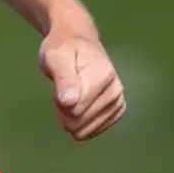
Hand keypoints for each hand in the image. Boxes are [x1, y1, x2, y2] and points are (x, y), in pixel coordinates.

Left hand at [38, 26, 124, 140]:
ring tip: (71, 93)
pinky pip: (93, 131)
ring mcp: (118, 102)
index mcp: (103, 76)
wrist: (77, 41)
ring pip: (85, 130)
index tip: (60, 82)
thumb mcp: (55, 57)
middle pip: (79, 121)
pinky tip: (79, 104)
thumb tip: (69, 103)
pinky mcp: (117, 111)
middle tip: (64, 87)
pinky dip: (80, 121)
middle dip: (64, 109)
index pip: (75, 109)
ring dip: (70, 116)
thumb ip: (63, 79)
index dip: (60, 100)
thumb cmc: (63, 48)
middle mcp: (116, 91)